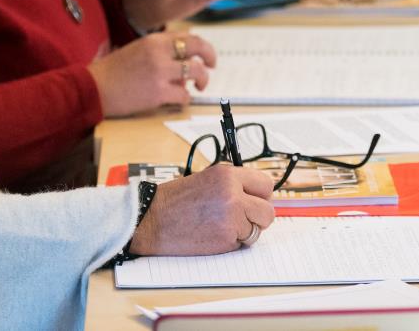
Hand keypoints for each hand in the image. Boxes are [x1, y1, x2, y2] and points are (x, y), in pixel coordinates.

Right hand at [89, 32, 214, 116]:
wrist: (93, 88)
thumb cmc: (111, 72)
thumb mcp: (135, 50)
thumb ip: (158, 51)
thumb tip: (181, 59)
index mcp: (153, 40)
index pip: (188, 36)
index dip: (201, 45)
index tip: (204, 55)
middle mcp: (159, 52)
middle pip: (198, 48)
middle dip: (210, 57)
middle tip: (211, 67)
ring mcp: (160, 72)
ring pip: (196, 71)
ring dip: (202, 79)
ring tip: (198, 86)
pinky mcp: (158, 93)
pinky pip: (184, 95)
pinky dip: (186, 98)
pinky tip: (180, 100)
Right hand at [130, 165, 274, 255]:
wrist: (150, 220)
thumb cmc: (173, 200)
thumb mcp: (206, 179)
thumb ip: (232, 185)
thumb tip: (256, 194)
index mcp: (228, 175)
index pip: (266, 184)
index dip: (261, 196)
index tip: (255, 201)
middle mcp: (233, 194)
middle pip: (268, 211)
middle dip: (257, 218)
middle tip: (241, 219)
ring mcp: (231, 217)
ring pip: (257, 230)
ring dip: (244, 232)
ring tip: (220, 226)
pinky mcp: (225, 238)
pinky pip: (242, 243)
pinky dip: (231, 243)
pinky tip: (212, 235)